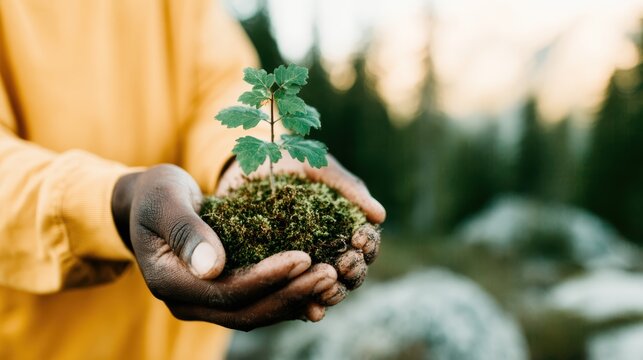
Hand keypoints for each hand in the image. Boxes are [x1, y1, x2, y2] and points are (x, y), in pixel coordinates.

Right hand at [111, 164, 337, 329]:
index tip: (303, 256)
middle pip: (246, 311)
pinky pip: (259, 303)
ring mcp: (205, 302)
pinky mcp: (223, 294)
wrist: (148, 205)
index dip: (266, 277)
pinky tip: (316, 284)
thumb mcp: (164, 201)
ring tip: (331, 278)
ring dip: (295, 298)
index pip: (226, 291)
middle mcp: (188, 302)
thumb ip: (185, 232)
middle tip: (329, 273)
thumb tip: (213, 268)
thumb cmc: (156, 195)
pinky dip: (288, 296)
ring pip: (256, 312)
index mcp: (169, 282)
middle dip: (290, 293)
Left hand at [217, 154, 384, 313]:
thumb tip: (380, 216)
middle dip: (354, 271)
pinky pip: (296, 297)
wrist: (246, 164)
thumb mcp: (320, 167)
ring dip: (334, 293)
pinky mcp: (279, 276)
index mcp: (345, 226)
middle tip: (347, 264)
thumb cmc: (291, 161)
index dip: (369, 245)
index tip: (361, 238)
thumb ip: (348, 188)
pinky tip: (311, 311)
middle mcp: (329, 250)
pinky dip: (306, 307)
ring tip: (329, 290)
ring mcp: (305, 266)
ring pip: (327, 289)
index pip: (366, 245)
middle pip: (352, 273)